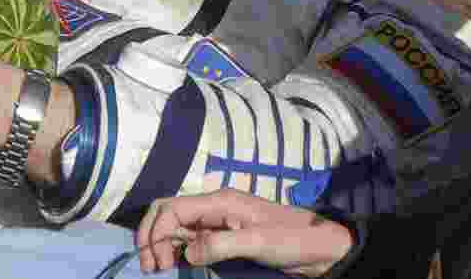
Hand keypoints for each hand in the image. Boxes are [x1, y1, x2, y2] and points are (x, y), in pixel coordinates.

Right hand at [136, 189, 353, 276]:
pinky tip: (174, 264)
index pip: (172, 208)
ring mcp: (217, 221)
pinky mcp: (222, 235)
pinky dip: (175, 249)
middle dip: (151, 235)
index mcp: (219, 201)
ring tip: (158, 268)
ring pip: (175, 224)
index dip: (156, 233)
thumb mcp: (257, 242)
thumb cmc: (292, 239)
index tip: (158, 263)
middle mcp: (213, 207)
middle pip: (167, 212)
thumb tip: (186, 253)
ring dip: (160, 243)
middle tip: (150, 266)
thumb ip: (220, 244)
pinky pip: (189, 237)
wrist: (320, 246)